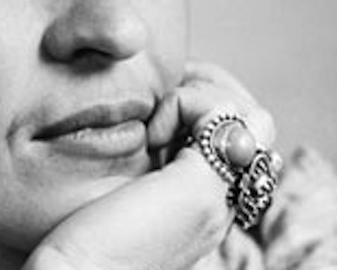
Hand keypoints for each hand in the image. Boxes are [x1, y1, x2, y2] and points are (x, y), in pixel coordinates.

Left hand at [22, 62, 275, 269]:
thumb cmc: (79, 243)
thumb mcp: (119, 194)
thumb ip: (142, 168)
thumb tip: (133, 126)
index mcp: (204, 206)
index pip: (241, 140)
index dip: (204, 107)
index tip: (155, 113)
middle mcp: (221, 204)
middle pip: (256, 125)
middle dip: (212, 92)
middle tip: (159, 104)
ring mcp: (217, 197)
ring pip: (254, 117)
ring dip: (204, 97)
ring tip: (154, 124)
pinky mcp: (200, 187)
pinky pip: (223, 113)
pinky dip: (186, 103)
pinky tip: (148, 134)